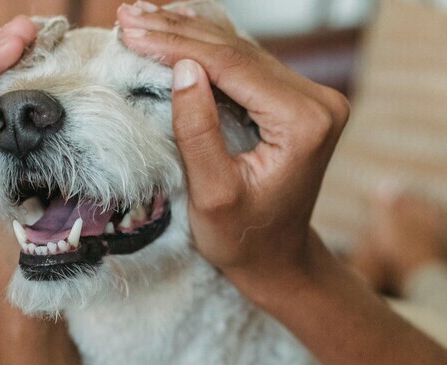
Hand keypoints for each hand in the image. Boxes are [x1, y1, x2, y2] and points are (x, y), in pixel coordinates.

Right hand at [118, 3, 350, 303]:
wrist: (276, 258)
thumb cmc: (244, 238)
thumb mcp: (212, 194)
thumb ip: (198, 132)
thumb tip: (184, 68)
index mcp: (305, 123)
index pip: (233, 67)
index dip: (178, 45)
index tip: (131, 32)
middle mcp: (319, 102)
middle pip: (238, 52)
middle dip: (178, 31)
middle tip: (127, 17)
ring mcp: (312, 98)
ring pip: (241, 51)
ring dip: (189, 33)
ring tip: (140, 17)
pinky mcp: (299, 99)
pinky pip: (247, 64)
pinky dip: (207, 47)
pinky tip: (175, 26)